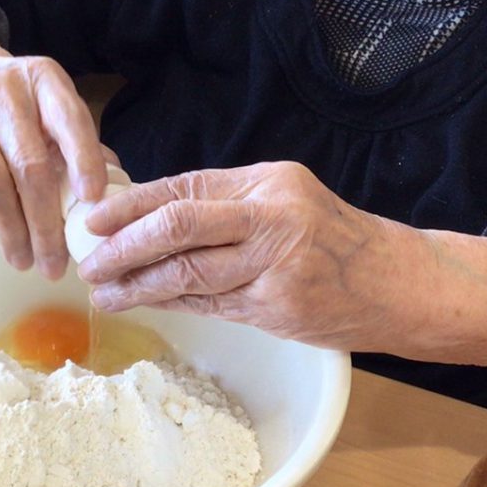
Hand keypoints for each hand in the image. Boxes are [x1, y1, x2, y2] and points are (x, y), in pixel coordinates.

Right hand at [0, 5, 108, 277]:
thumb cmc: (13, 90)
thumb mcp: (49, 98)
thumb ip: (77, 137)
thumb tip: (114, 181)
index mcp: (46, 82)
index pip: (70, 123)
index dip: (84, 161)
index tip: (93, 200)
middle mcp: (7, 92)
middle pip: (30, 163)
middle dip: (46, 220)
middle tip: (56, 262)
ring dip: (8, 225)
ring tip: (23, 260)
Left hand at [78, 161, 486, 365]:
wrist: (397, 282)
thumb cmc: (339, 238)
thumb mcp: (290, 200)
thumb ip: (231, 205)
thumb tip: (156, 215)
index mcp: (269, 181)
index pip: (186, 187)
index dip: (133, 204)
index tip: (93, 218)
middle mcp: (272, 215)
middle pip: (179, 225)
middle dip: (124, 244)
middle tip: (89, 259)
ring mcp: (276, 263)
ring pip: (188, 272)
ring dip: (138, 284)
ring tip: (105, 290)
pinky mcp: (279, 306)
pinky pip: (211, 305)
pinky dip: (174, 304)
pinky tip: (148, 303)